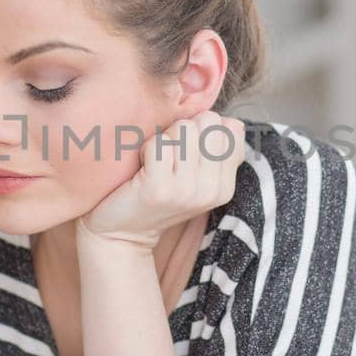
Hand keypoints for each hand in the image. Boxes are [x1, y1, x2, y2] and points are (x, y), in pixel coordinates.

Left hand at [78, 110, 245, 249]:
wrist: (123, 234)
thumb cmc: (159, 195)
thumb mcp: (198, 178)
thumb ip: (218, 151)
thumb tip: (232, 121)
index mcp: (225, 187)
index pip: (231, 128)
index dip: (204, 129)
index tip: (189, 153)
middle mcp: (212, 189)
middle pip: (209, 121)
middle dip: (185, 130)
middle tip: (170, 156)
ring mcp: (187, 190)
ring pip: (184, 128)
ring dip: (165, 139)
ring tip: (156, 163)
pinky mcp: (159, 187)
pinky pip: (159, 143)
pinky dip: (147, 149)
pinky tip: (144, 168)